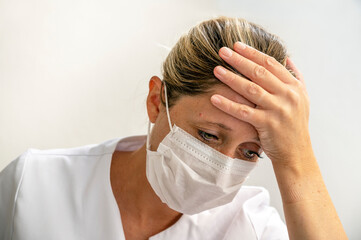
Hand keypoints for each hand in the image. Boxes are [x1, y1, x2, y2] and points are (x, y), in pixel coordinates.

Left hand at [211, 42, 311, 164]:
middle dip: (239, 60)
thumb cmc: (295, 126)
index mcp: (294, 87)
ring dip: (231, 78)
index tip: (237, 45)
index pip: (271, 63)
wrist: (297, 154)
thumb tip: (287, 58)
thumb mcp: (302, 99)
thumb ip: (295, 77)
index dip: (253, 53)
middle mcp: (287, 95)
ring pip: (251, 89)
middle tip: (222, 51)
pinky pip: (243, 112)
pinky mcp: (267, 125)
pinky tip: (214, 99)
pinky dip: (228, 104)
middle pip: (259, 72)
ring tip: (216, 70)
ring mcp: (278, 110)